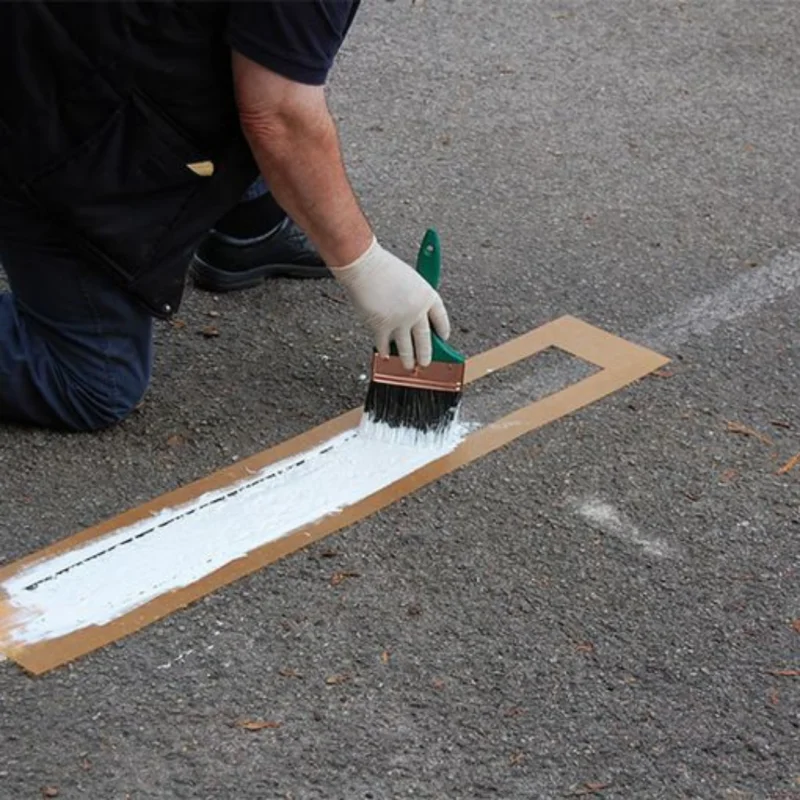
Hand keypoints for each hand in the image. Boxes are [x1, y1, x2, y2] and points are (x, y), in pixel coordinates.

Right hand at [332, 237, 450, 369]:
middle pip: (426, 339)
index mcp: (428, 295)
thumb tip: (412, 317)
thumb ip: (413, 298)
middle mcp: (417, 311)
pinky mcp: (382, 327)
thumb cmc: (383, 268)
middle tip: (425, 362)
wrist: (364, 266)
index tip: (442, 338)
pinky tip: (386, 354)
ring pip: (407, 348)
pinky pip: (385, 345)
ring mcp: (401, 321)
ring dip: (408, 359)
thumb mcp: (409, 280)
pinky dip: (385, 350)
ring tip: (409, 365)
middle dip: (426, 354)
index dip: (443, 330)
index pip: (441, 318)